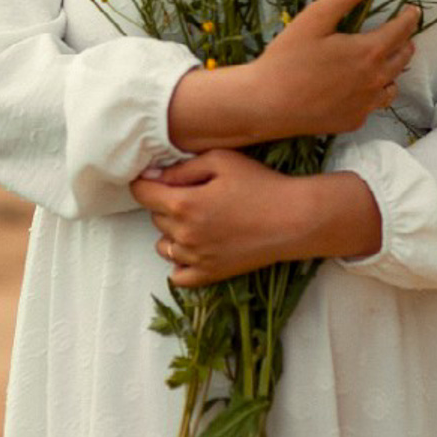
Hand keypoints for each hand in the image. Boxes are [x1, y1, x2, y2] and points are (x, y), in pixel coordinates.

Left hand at [129, 149, 306, 287]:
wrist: (294, 220)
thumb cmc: (260, 184)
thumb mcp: (220, 161)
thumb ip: (182, 168)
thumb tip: (151, 175)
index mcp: (183, 204)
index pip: (142, 193)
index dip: (145, 181)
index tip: (155, 177)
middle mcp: (184, 235)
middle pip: (155, 217)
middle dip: (165, 202)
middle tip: (192, 192)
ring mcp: (196, 258)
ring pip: (164, 245)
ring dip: (172, 231)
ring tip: (197, 219)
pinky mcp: (211, 274)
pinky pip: (178, 275)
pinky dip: (180, 261)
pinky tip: (195, 247)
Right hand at [245, 0, 418, 138]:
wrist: (266, 105)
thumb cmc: (287, 58)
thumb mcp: (316, 17)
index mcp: (369, 51)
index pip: (403, 30)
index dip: (409, 18)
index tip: (412, 10)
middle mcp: (375, 80)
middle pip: (404, 58)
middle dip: (405, 41)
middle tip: (399, 33)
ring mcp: (366, 104)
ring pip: (392, 85)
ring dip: (392, 70)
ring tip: (381, 61)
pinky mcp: (353, 121)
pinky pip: (373, 105)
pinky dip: (372, 93)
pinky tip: (357, 88)